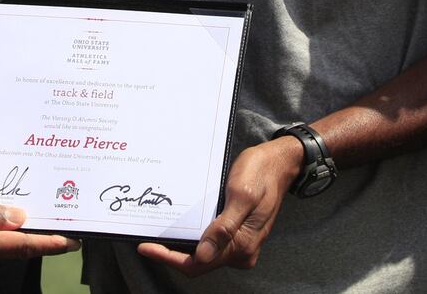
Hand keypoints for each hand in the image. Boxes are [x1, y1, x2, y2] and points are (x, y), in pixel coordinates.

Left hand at [137, 136, 301, 275]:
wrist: (280, 163)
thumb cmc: (261, 173)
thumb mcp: (241, 195)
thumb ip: (224, 227)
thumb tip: (203, 255)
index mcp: (242, 244)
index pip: (198, 263)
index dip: (169, 258)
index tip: (145, 247)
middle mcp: (242, 251)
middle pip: (199, 263)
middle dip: (172, 255)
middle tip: (146, 241)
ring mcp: (241, 244)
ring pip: (204, 255)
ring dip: (181, 248)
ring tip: (158, 235)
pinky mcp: (239, 234)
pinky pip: (212, 244)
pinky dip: (194, 239)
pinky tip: (181, 227)